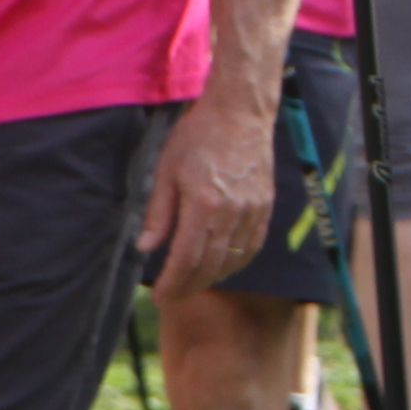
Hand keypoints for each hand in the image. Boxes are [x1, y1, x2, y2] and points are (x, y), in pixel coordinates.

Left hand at [140, 87, 277, 294]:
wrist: (240, 112)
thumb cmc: (198, 136)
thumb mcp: (167, 171)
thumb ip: (159, 214)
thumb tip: (145, 248)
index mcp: (203, 205)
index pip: (186, 259)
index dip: (172, 283)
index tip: (160, 297)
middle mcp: (231, 213)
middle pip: (211, 266)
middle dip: (189, 286)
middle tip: (173, 297)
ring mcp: (252, 211)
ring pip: (233, 259)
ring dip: (212, 278)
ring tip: (194, 284)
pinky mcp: (265, 205)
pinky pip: (252, 245)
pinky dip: (236, 262)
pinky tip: (223, 265)